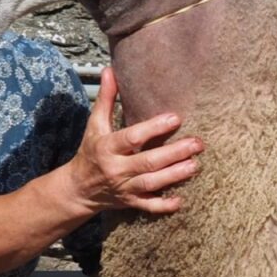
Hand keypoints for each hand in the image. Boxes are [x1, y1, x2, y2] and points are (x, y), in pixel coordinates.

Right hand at [63, 66, 202, 216]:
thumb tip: (109, 70)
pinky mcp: (130, 202)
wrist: (79, 188)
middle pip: (147, 162)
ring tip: (195, 165)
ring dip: (174, 176)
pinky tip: (181, 200)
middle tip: (197, 143)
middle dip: (173, 154)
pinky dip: (164, 205)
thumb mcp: (95, 125)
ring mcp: (124, 187)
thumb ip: (106, 99)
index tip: (175, 118)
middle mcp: (116, 168)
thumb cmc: (91, 151)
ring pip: (150, 183)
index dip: (154, 128)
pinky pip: (148, 207)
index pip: (132, 137)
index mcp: (107, 147)